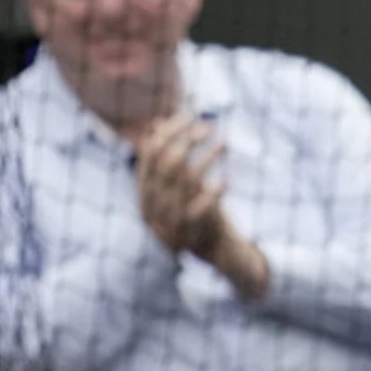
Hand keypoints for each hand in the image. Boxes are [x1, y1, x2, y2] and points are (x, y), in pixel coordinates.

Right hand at [134, 115, 269, 298]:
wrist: (214, 254)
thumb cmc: (197, 213)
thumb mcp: (179, 187)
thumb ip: (167, 160)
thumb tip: (158, 122)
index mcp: (144, 195)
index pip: (150, 154)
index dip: (169, 131)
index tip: (188, 116)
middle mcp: (154, 207)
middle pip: (167, 162)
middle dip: (187, 138)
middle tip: (207, 127)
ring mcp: (172, 221)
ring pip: (186, 178)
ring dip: (207, 156)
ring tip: (223, 144)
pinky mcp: (194, 233)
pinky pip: (203, 206)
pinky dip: (215, 190)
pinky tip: (226, 180)